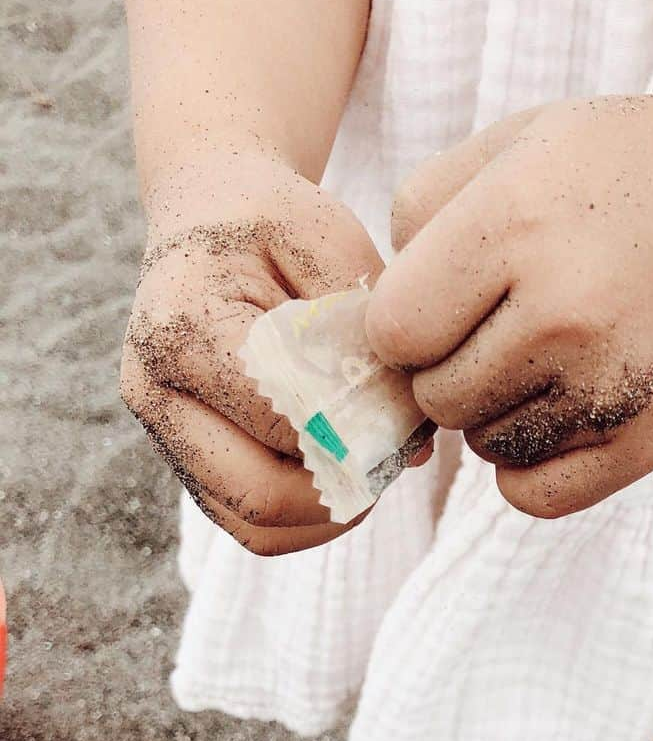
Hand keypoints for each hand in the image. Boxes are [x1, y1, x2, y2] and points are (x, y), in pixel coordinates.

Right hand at [121, 149, 386, 555]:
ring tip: (373, 467)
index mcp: (183, 327)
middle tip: (395, 457)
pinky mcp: (184, 459)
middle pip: (258, 495)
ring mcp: (162, 434)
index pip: (281, 420)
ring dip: (328, 513)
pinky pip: (248, 524)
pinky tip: (346, 472)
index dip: (357, 432)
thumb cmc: (272, 221)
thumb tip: (410, 438)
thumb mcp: (327, 240)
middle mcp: (153, 392)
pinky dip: (306, 517)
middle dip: (344, 489)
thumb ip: (366, 330)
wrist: (204, 214)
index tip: (410, 417)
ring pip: (254, 526)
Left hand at [366, 87, 652, 517]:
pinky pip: (535, 496)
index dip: (404, 324)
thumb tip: (375, 324)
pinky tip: (549, 414)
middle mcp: (564, 313)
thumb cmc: (615, 170)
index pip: (393, 333)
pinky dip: (526, 467)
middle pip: (436, 397)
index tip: (441, 304)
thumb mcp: (510, 146)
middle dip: (448, 367)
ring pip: (484, 447)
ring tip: (540, 359)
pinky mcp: (648, 442)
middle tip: (496, 331)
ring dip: (492, 414)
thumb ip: (417, 216)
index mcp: (515, 229)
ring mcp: (610, 386)